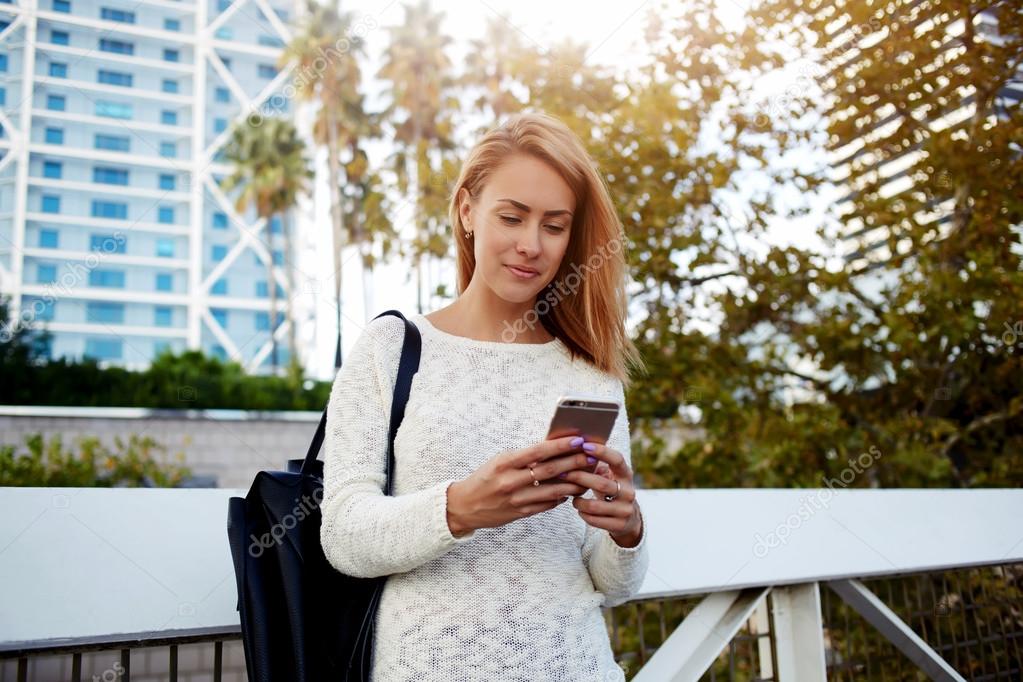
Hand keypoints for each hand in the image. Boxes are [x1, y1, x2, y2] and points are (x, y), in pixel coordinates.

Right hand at [446, 435, 595, 536]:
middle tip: (591, 456)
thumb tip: (552, 448)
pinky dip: (561, 497)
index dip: (560, 446)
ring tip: (588, 475)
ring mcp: (516, 499)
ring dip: (573, 483)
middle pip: (549, 470)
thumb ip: (523, 457)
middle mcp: (511, 481)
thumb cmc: (484, 479)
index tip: (577, 440)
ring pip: (553, 491)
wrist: (464, 506)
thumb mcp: (499, 462)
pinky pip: (547, 505)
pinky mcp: (521, 513)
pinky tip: (571, 491)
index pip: (538, 451)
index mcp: (504, 463)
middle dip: (573, 462)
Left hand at [561, 441, 642, 547]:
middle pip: (601, 484)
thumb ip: (595, 465)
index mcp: (626, 475)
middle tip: (562, 473)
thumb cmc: (611, 491)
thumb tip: (571, 447)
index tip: (584, 445)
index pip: (617, 460)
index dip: (602, 452)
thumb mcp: (609, 476)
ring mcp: (625, 510)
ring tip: (572, 497)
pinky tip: (579, 509)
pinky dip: (582, 514)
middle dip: (579, 478)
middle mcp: (629, 492)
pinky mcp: (620, 525)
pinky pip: (594, 520)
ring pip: (594, 505)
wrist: (628, 520)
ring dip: (578, 501)